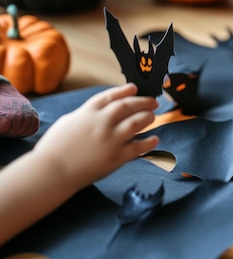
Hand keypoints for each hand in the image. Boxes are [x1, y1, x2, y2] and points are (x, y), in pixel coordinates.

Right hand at [33, 83, 158, 188]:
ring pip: (137, 123)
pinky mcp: (117, 156)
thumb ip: (85, 114)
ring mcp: (111, 139)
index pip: (111, 96)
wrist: (51, 171)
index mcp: (88, 112)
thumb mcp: (67, 122)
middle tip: (153, 102)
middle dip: (142, 102)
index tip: (134, 88)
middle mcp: (102, 122)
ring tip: (152, 116)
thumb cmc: (54, 148)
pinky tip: (154, 139)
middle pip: (128, 106)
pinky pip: (139, 147)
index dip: (125, 91)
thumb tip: (98, 110)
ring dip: (147, 118)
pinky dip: (149, 142)